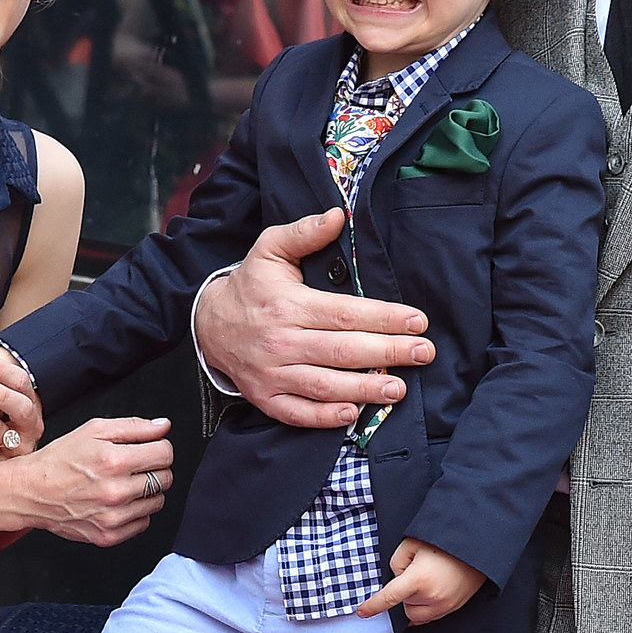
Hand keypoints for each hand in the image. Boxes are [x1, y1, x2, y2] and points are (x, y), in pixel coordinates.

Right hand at [4, 416, 173, 547]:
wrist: (31, 491)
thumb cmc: (59, 460)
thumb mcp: (93, 430)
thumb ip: (134, 427)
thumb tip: (163, 427)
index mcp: (113, 460)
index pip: (165, 454)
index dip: (159, 448)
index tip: (150, 449)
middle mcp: (115, 491)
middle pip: (165, 478)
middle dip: (154, 469)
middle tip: (133, 467)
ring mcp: (113, 516)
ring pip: (158, 502)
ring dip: (147, 492)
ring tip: (123, 484)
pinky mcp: (109, 535)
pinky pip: (143, 523)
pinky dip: (136, 512)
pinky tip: (117, 502)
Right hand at [192, 210, 432, 430]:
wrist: (207, 324)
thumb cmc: (250, 285)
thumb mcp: (269, 248)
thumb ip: (304, 233)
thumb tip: (337, 215)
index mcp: (289, 305)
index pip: (346, 314)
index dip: (386, 318)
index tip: (418, 321)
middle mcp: (281, 342)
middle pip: (343, 351)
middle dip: (389, 353)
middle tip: (424, 353)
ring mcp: (271, 374)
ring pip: (324, 386)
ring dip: (365, 389)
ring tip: (400, 388)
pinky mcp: (265, 398)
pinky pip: (297, 413)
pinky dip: (325, 417)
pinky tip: (353, 414)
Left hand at [356, 538, 483, 625]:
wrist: (475, 545)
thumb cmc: (442, 541)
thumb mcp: (411, 544)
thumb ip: (396, 564)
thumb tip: (398, 581)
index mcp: (418, 580)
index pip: (389, 598)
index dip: (373, 606)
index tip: (361, 612)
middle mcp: (432, 597)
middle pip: (404, 607)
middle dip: (404, 595)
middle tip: (416, 573)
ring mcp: (445, 605)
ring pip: (417, 615)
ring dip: (415, 603)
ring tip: (426, 581)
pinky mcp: (455, 608)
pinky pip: (432, 617)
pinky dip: (426, 608)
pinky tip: (430, 593)